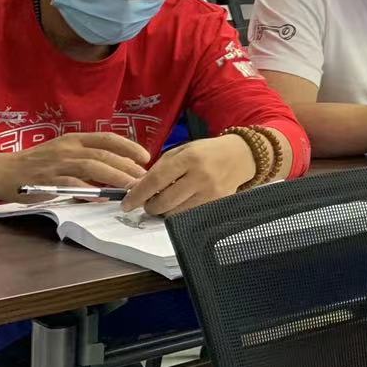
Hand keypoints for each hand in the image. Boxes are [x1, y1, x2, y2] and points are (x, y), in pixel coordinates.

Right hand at [0, 133, 150, 197]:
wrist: (2, 172)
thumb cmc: (38, 164)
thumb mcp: (64, 153)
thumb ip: (88, 158)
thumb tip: (119, 169)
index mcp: (74, 139)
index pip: (107, 138)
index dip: (129, 147)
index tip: (146, 157)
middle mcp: (68, 149)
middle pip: (104, 154)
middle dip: (127, 166)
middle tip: (144, 178)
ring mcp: (57, 164)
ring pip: (92, 167)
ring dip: (114, 177)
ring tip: (131, 188)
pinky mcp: (47, 180)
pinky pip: (72, 185)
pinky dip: (89, 191)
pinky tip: (102, 198)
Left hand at [122, 135, 253, 216]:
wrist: (241, 156)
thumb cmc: (207, 152)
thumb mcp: (182, 151)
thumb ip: (160, 168)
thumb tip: (136, 188)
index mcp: (189, 158)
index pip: (156, 181)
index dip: (137, 195)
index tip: (126, 204)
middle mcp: (200, 176)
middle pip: (164, 202)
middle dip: (150, 206)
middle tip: (148, 202)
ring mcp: (211, 192)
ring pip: (176, 213)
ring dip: (164, 211)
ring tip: (165, 202)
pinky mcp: (218, 204)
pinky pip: (190, 215)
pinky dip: (180, 212)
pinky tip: (180, 203)